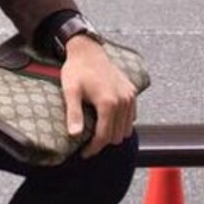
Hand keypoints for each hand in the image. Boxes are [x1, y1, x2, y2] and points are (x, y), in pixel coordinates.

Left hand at [60, 35, 136, 157]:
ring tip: (97, 132)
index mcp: (108, 103)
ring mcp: (130, 96)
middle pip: (116, 136)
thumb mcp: (70, 91)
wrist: (88, 50)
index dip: (93, 148)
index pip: (104, 136)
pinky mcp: (132, 92)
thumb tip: (74, 135)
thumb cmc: (77, 70)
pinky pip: (131, 117)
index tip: (83, 153)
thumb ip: (74, 113)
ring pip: (126, 129)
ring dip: (113, 133)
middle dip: (102, 142)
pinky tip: (108, 120)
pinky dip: (122, 123)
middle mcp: (123, 101)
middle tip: (87, 142)